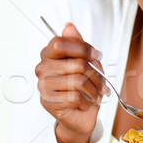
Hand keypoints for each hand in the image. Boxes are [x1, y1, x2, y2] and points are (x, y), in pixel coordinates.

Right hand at [35, 23, 107, 142]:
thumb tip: (68, 26)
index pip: (60, 43)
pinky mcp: (48, 102)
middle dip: (95, 74)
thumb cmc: (83, 88)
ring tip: (94, 93)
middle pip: (76, 64)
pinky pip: (76, 97)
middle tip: (99, 81)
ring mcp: (43, 86)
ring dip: (93, 89)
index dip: (82, 48)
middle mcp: (42, 69)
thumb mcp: (86, 63)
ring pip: (78, 81)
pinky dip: (87, 101)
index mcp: (49, 55)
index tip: (96, 55)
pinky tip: (85, 103)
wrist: (80, 116)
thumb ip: (78, 45)